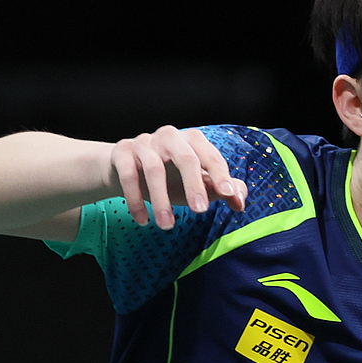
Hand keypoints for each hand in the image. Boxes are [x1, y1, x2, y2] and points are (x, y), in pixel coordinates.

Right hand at [109, 125, 248, 228]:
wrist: (124, 168)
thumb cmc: (169, 176)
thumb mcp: (197, 182)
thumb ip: (220, 189)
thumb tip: (239, 202)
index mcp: (192, 140)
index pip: (210, 155)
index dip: (220, 174)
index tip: (227, 195)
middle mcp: (169, 136)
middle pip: (185, 158)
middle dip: (194, 185)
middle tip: (200, 211)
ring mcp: (144, 142)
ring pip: (154, 169)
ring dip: (161, 200)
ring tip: (167, 226)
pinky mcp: (122, 152)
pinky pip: (129, 176)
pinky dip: (135, 200)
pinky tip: (143, 220)